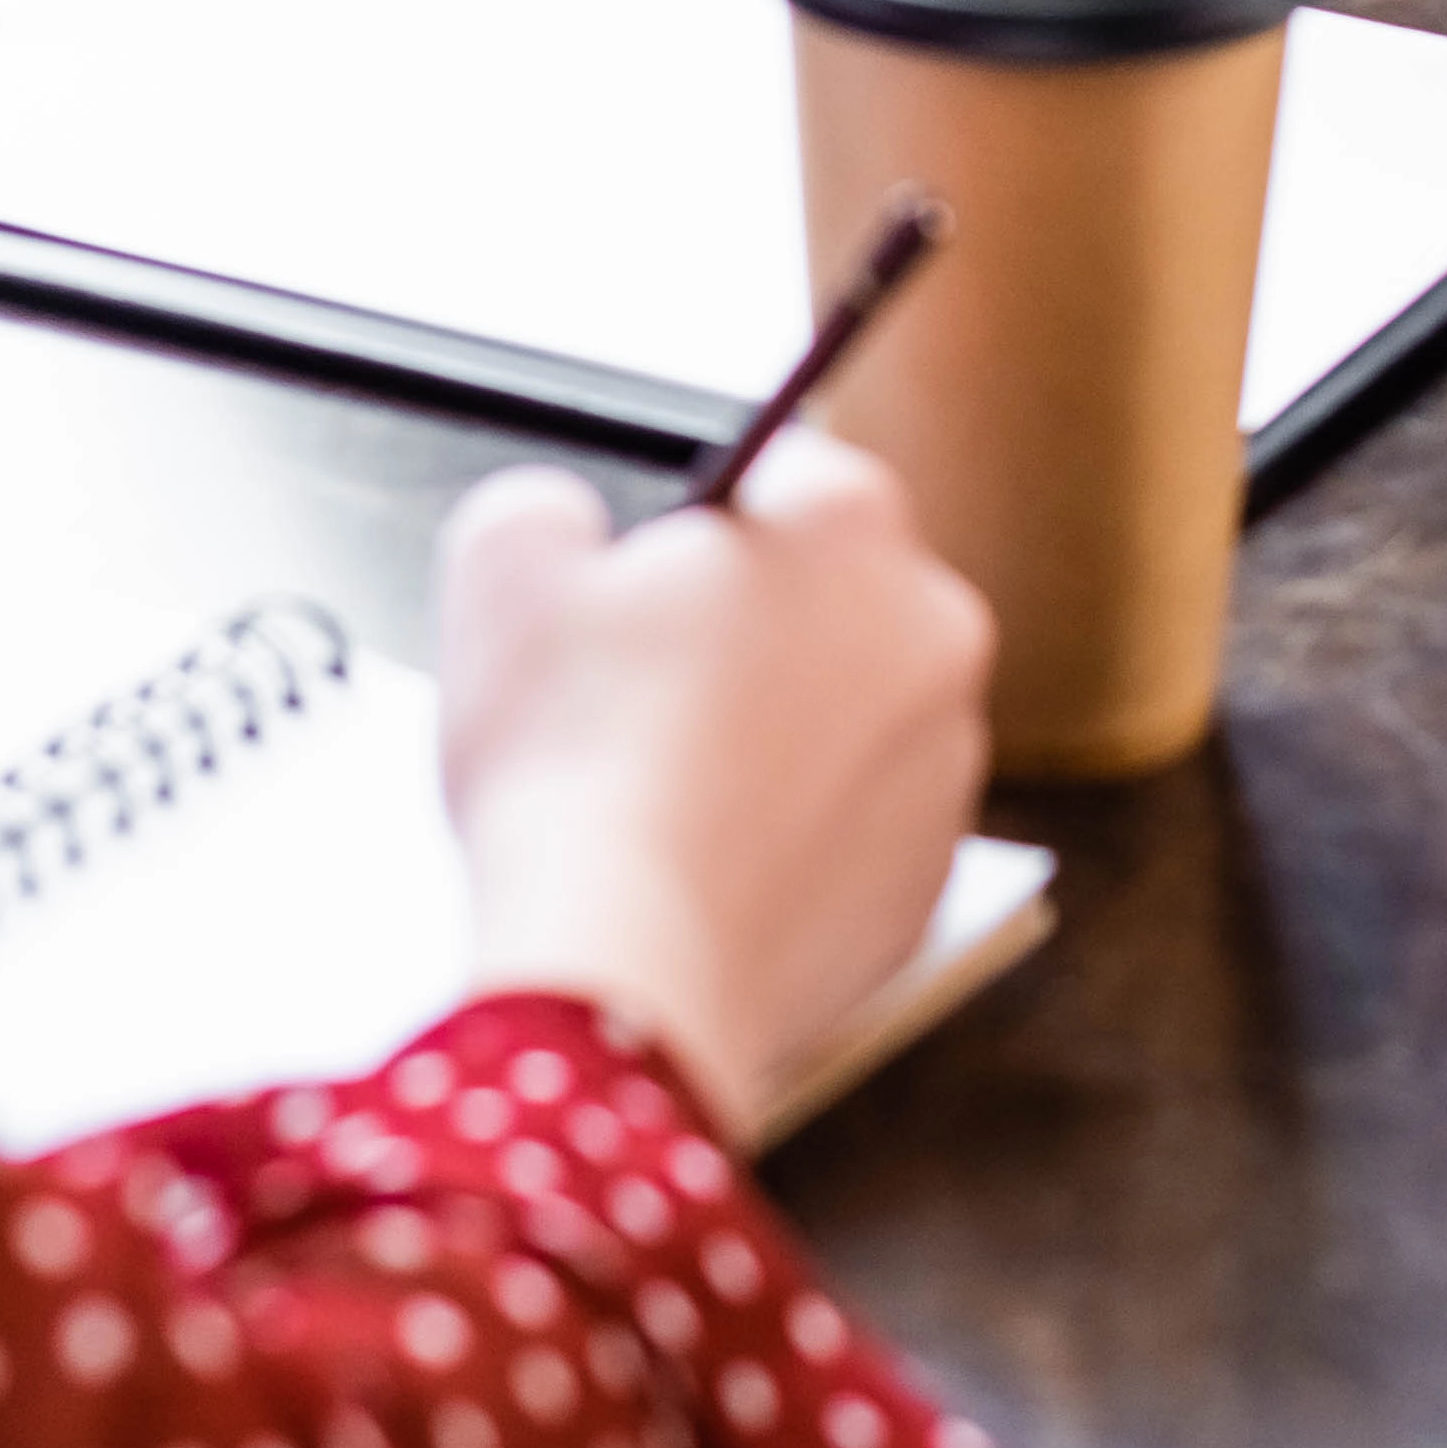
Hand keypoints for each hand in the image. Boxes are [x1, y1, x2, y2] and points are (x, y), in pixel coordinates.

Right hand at [436, 433, 995, 1136]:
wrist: (623, 973)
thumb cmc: (571, 762)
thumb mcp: (501, 564)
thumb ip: (545, 504)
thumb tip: (565, 525)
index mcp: (851, 523)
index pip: (785, 474)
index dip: (695, 527)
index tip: (641, 584)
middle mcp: (934, 633)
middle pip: (830, 601)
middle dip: (749, 634)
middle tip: (642, 692)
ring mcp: (945, 771)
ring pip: (845, 723)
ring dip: (773, 741)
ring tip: (663, 792)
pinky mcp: (926, 892)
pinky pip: (849, 839)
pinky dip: (788, 847)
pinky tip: (699, 868)